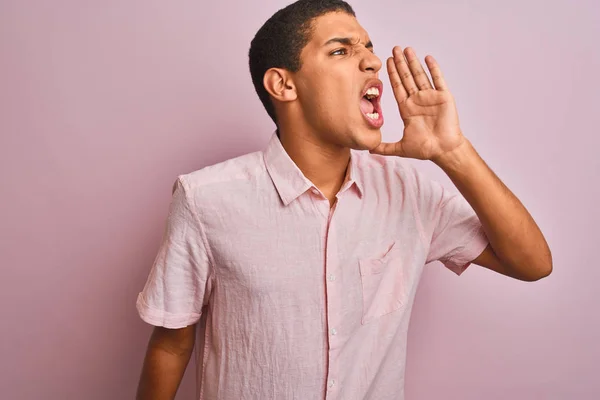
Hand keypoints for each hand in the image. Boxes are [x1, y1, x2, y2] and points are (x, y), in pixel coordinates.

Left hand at [369, 46, 466, 161]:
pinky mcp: (443, 97)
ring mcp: (430, 97)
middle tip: (394, 49)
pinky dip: (433, 69)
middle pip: (407, 78)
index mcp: (407, 109)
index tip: (387, 61)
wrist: (444, 150)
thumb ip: (385, 147)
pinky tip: (427, 58)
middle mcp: (417, 100)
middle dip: (400, 63)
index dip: (392, 74)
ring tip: (407, 49)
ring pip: (420, 75)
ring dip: (413, 62)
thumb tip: (368, 149)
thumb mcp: (401, 147)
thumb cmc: (425, 149)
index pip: (397, 87)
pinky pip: (438, 80)